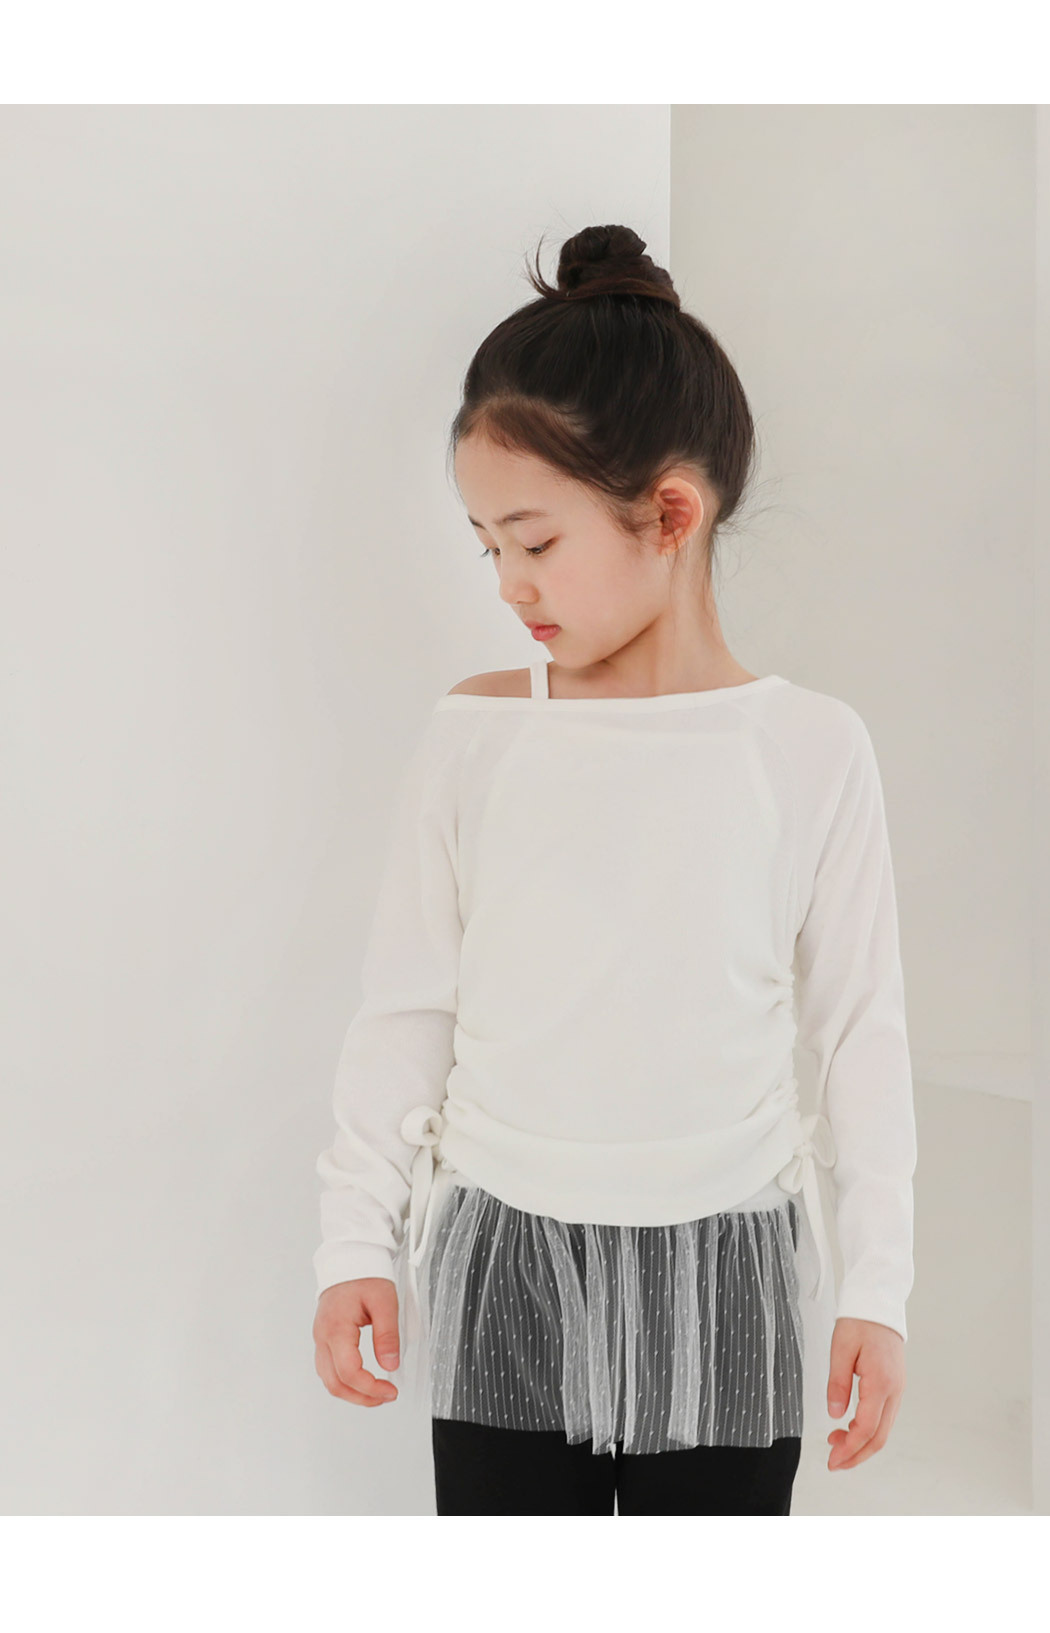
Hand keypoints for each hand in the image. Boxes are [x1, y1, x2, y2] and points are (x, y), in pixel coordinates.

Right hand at [313, 1278, 401, 1406]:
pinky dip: (345, 1381)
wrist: (349, 1258)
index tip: (391, 1391)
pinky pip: (328, 1369)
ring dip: (352, 1393)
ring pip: (329, 1380)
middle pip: (334, 1384)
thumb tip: (391, 1366)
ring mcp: (320, 1338)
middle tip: (386, 1397)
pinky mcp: (324, 1338)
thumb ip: (387, 1335)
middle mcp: (323, 1337)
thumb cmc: (365, 1275)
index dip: (371, 1388)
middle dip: (361, 1397)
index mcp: (336, 1329)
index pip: (349, 1372)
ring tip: (377, 1392)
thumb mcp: (385, 1302)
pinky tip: (363, 1380)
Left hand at [825, 1317, 904, 1470]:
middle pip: (879, 1437)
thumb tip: (834, 1414)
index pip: (867, 1428)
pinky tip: (850, 1428)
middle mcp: (894, 1390)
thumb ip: (837, 1383)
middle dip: (856, 1455)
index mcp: (881, 1382)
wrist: (879, 1303)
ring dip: (861, 1444)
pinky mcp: (894, 1386)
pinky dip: (868, 1430)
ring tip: (836, 1444)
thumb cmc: (859, 1322)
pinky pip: (884, 1417)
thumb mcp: (840, 1349)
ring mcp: (897, 1389)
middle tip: (833, 1463)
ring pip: (883, 1430)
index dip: (850, 1448)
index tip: (832, 1459)